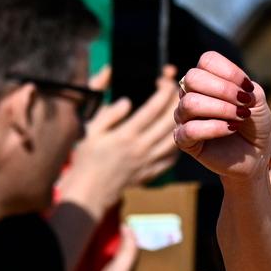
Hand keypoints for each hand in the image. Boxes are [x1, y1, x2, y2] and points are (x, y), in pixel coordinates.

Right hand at [58, 68, 179, 213]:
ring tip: (183, 109)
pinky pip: (172, 158)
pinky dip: (178, 144)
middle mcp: (141, 148)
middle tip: (181, 90)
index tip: (167, 79)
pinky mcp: (151, 173)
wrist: (89, 192)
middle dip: (177, 102)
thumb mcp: (91, 132)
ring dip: (183, 122)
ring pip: (175, 139)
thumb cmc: (86, 159)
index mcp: (125, 135)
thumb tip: (127, 102)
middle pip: (168, 122)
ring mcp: (148, 162)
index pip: (152, 109)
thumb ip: (109, 115)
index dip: (163, 91)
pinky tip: (177, 134)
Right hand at [174, 52, 270, 182]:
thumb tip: (233, 92)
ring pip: (190, 103)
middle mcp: (190, 94)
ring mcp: (184, 116)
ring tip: (240, 117)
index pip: (207, 61)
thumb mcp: (257, 100)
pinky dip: (215, 128)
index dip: (229, 71)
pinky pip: (190, 129)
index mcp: (206, 79)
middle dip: (224, 90)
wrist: (255, 153)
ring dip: (221, 109)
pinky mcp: (183, 140)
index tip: (248, 88)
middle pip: (193, 78)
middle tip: (244, 103)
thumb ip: (246, 88)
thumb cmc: (253, 123)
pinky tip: (231, 129)